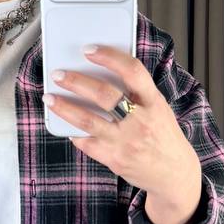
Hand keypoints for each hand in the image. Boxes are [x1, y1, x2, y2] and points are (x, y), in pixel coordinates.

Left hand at [42, 44, 200, 206]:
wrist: (174, 174)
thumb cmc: (163, 136)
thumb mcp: (159, 109)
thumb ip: (137, 93)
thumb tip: (101, 72)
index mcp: (154, 103)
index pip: (132, 72)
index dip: (109, 57)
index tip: (89, 49)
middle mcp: (141, 121)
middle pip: (104, 95)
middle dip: (77, 82)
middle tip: (58, 74)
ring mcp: (126, 142)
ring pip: (88, 120)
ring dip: (64, 107)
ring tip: (49, 97)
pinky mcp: (114, 159)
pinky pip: (86, 142)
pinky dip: (72, 131)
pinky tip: (64, 123)